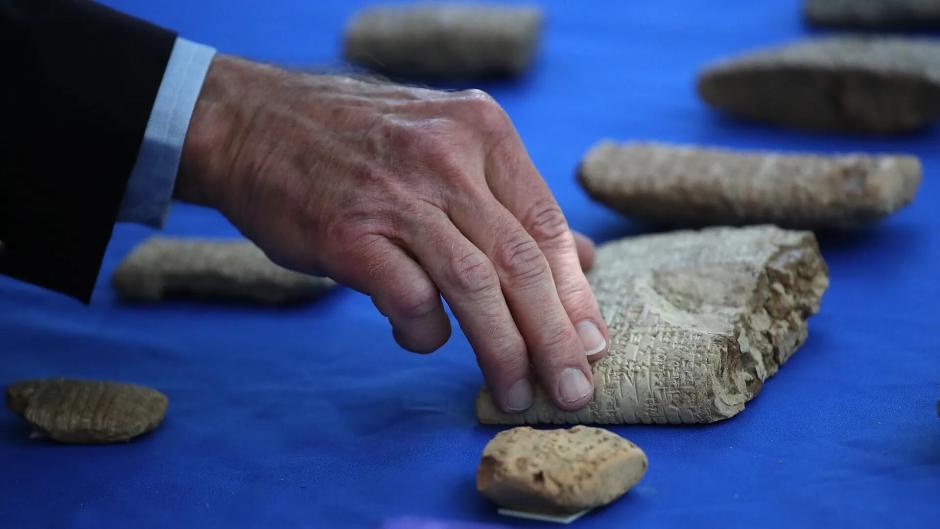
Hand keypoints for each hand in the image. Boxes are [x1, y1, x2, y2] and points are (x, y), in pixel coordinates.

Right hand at [177, 55, 608, 411]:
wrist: (251, 123)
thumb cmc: (356, 144)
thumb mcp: (445, 148)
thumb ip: (511, 202)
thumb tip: (584, 258)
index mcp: (482, 131)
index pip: (545, 225)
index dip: (575, 294)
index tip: (593, 345)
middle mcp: (447, 157)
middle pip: (520, 261)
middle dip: (555, 335)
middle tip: (572, 389)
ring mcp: (397, 194)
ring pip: (476, 286)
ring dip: (504, 350)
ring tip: (515, 394)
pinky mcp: (349, 233)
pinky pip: (409, 299)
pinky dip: (425, 331)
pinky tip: (425, 338)